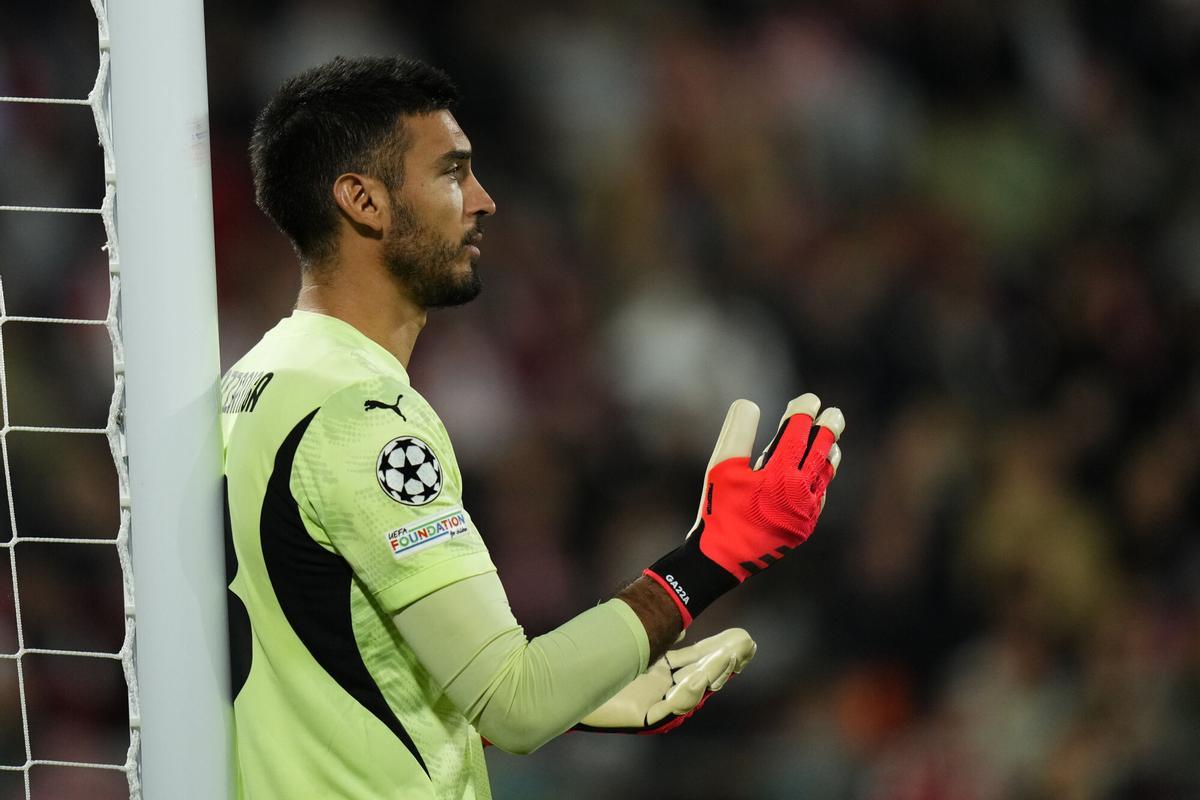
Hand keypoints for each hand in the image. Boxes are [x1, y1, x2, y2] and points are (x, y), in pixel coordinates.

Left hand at [574, 628, 756, 733]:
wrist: (563, 678)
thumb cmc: (596, 654)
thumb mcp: (637, 637)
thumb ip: (661, 632)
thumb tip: (681, 625)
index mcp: (664, 669)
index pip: (700, 659)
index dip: (722, 650)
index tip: (743, 638)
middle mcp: (664, 688)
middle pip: (705, 675)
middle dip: (726, 661)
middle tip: (745, 645)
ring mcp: (657, 705)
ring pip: (694, 692)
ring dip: (712, 672)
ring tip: (727, 656)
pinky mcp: (645, 717)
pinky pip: (672, 708)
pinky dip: (686, 693)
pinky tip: (697, 677)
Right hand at [645, 394, 843, 624]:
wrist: (722, 558)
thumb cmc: (718, 509)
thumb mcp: (721, 466)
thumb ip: (737, 432)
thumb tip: (749, 403)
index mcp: (779, 475)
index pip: (798, 434)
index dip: (804, 412)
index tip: (809, 399)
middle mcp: (800, 493)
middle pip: (821, 452)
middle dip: (829, 429)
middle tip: (834, 414)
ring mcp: (805, 514)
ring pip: (825, 476)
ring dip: (829, 455)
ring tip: (832, 442)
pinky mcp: (803, 529)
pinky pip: (820, 499)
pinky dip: (822, 481)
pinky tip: (819, 475)